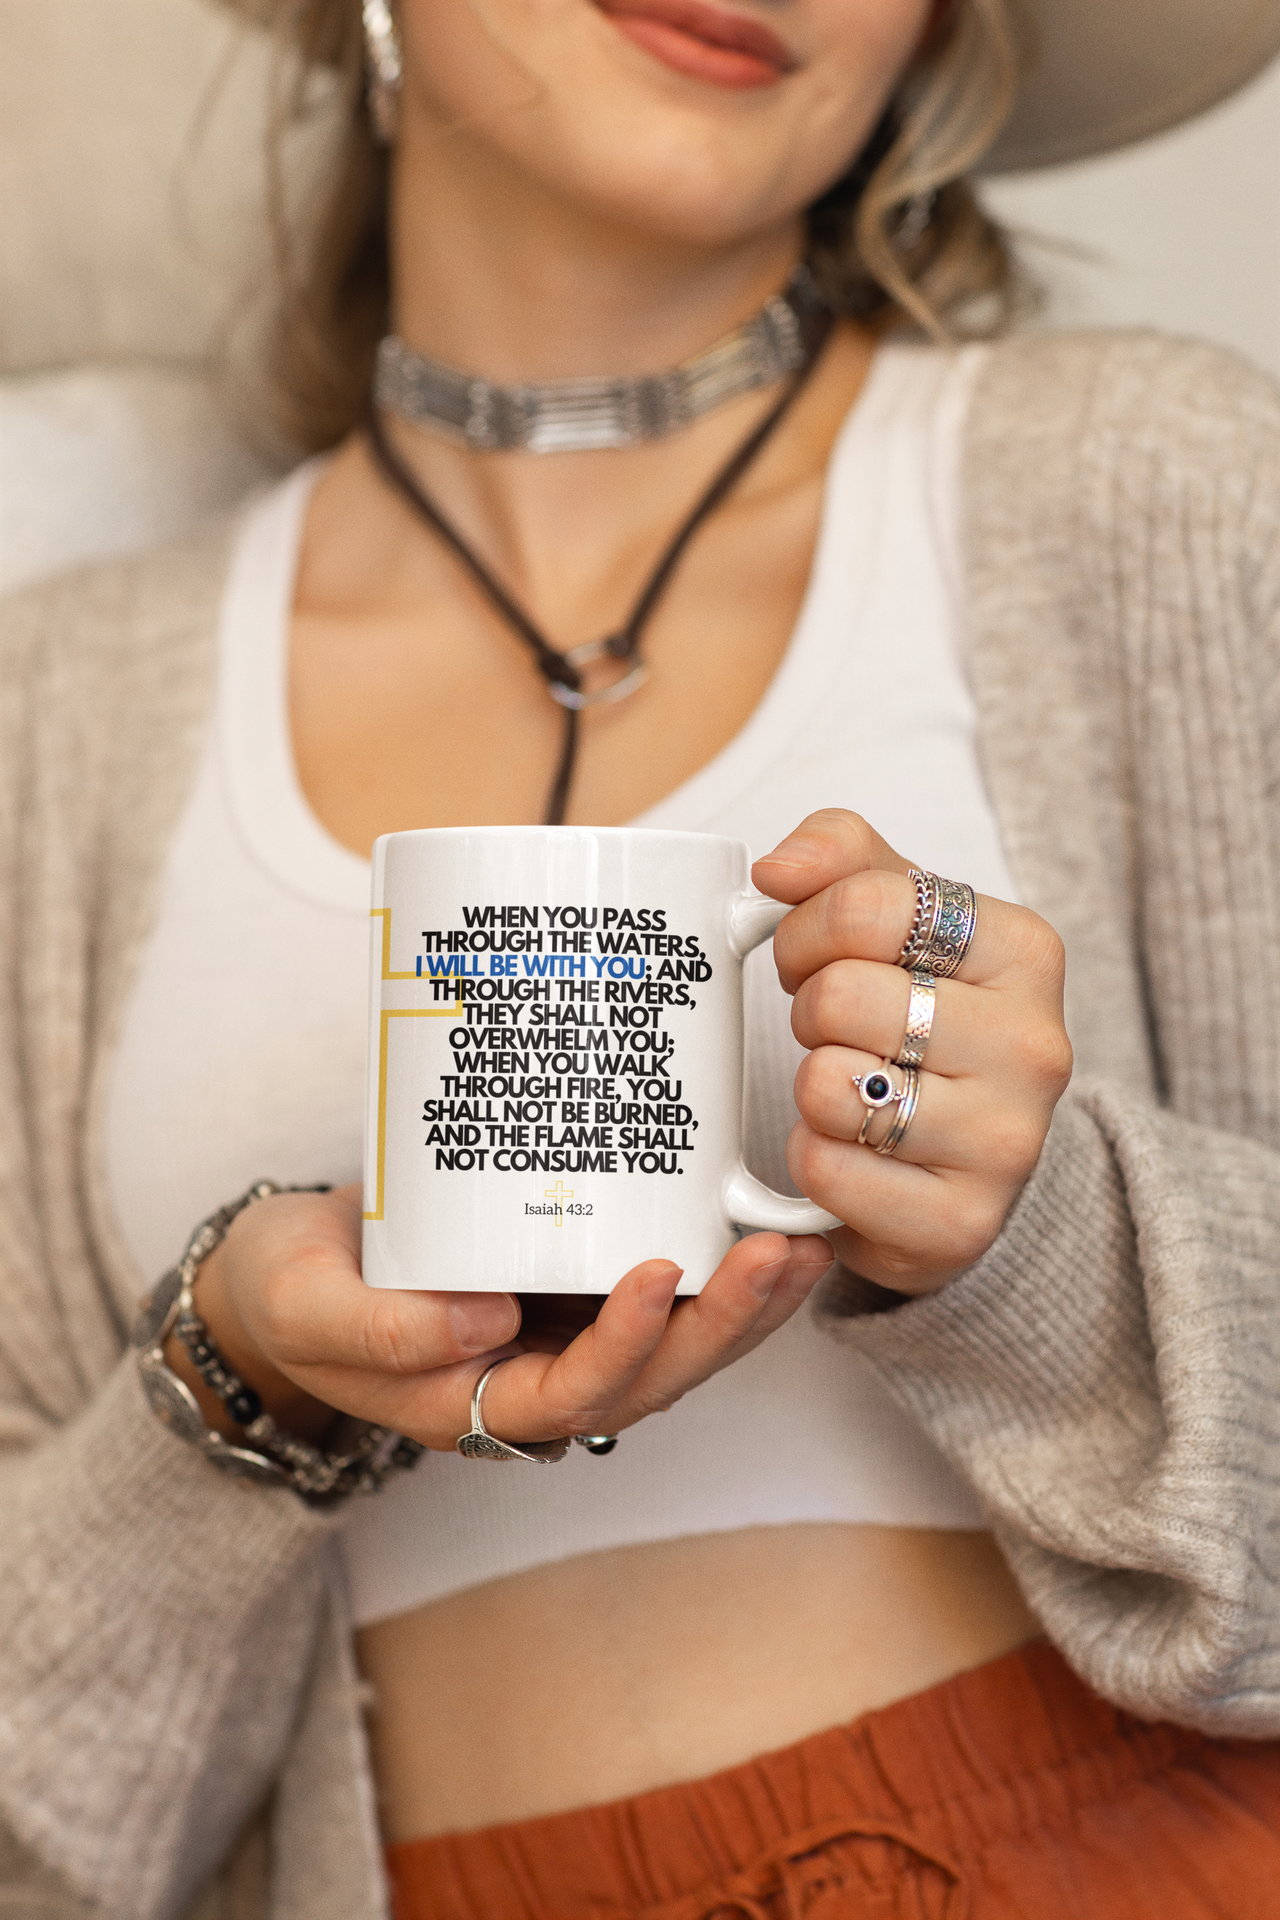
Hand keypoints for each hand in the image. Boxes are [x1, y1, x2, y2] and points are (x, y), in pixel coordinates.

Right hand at [172, 1186, 831, 1449]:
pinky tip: (765, 1219)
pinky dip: (720, 1266)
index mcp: (473, 1405)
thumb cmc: (289, 1292)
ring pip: (677, 1344)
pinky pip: (664, 1292)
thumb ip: (380, 1331)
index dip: (626, 1343)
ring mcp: (564, 1336)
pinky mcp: (574, 1285)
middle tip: (778, 1254)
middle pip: (654, 1377)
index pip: (573, 1393)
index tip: (659, 1271)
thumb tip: (490, 1327)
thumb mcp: (304, 1306)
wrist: (290, 1270)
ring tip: (805, 1243)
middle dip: (725, 1323)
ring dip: (746, 1303)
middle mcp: (537, 1383)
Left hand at [754, 809, 1071, 1296]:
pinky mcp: (961, 1223)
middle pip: (839, 995)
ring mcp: (1007, 1142)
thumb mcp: (893, 914)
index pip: (864, 906)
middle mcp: (1034, 1046)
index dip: (805, 930)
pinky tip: (852, 1154)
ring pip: (828, 1086)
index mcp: (1023, 950)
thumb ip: (837, 852)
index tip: (812, 956)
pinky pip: (825, 1171)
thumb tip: (778, 868)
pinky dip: (813, 1160)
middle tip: (833, 1031)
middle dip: (807, 1011)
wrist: (964, 1158)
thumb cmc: (919, 1016)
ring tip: (850, 1089)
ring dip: (811, 1088)